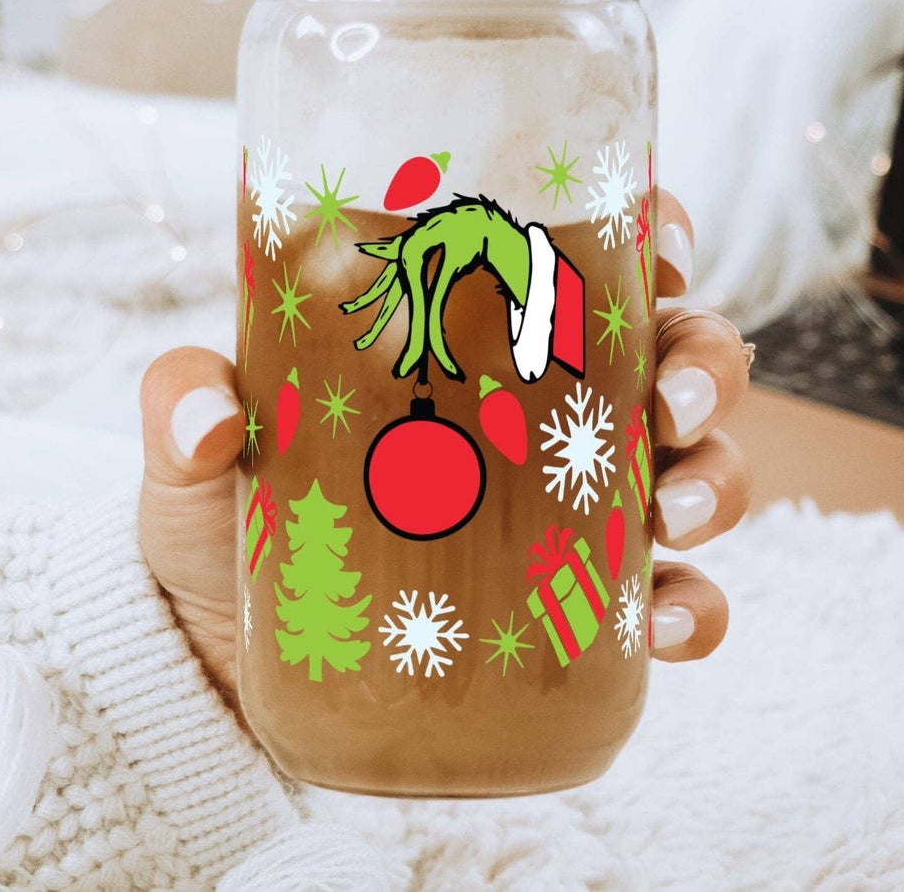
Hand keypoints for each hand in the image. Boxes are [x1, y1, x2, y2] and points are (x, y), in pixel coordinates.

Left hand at [137, 190, 753, 703]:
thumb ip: (186, 403)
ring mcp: (573, 509)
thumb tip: (207, 422)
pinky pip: (670, 601)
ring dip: (718, 478)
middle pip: (674, 357)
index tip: (660, 252)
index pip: (592, 260)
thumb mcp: (199, 450)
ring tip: (677, 507)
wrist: (224, 667)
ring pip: (696, 467)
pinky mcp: (576, 608)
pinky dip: (696, 608)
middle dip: (705, 365)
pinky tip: (674, 619)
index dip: (653, 236)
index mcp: (481, 338)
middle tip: (671, 400)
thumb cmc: (230, 524)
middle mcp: (549, 412)